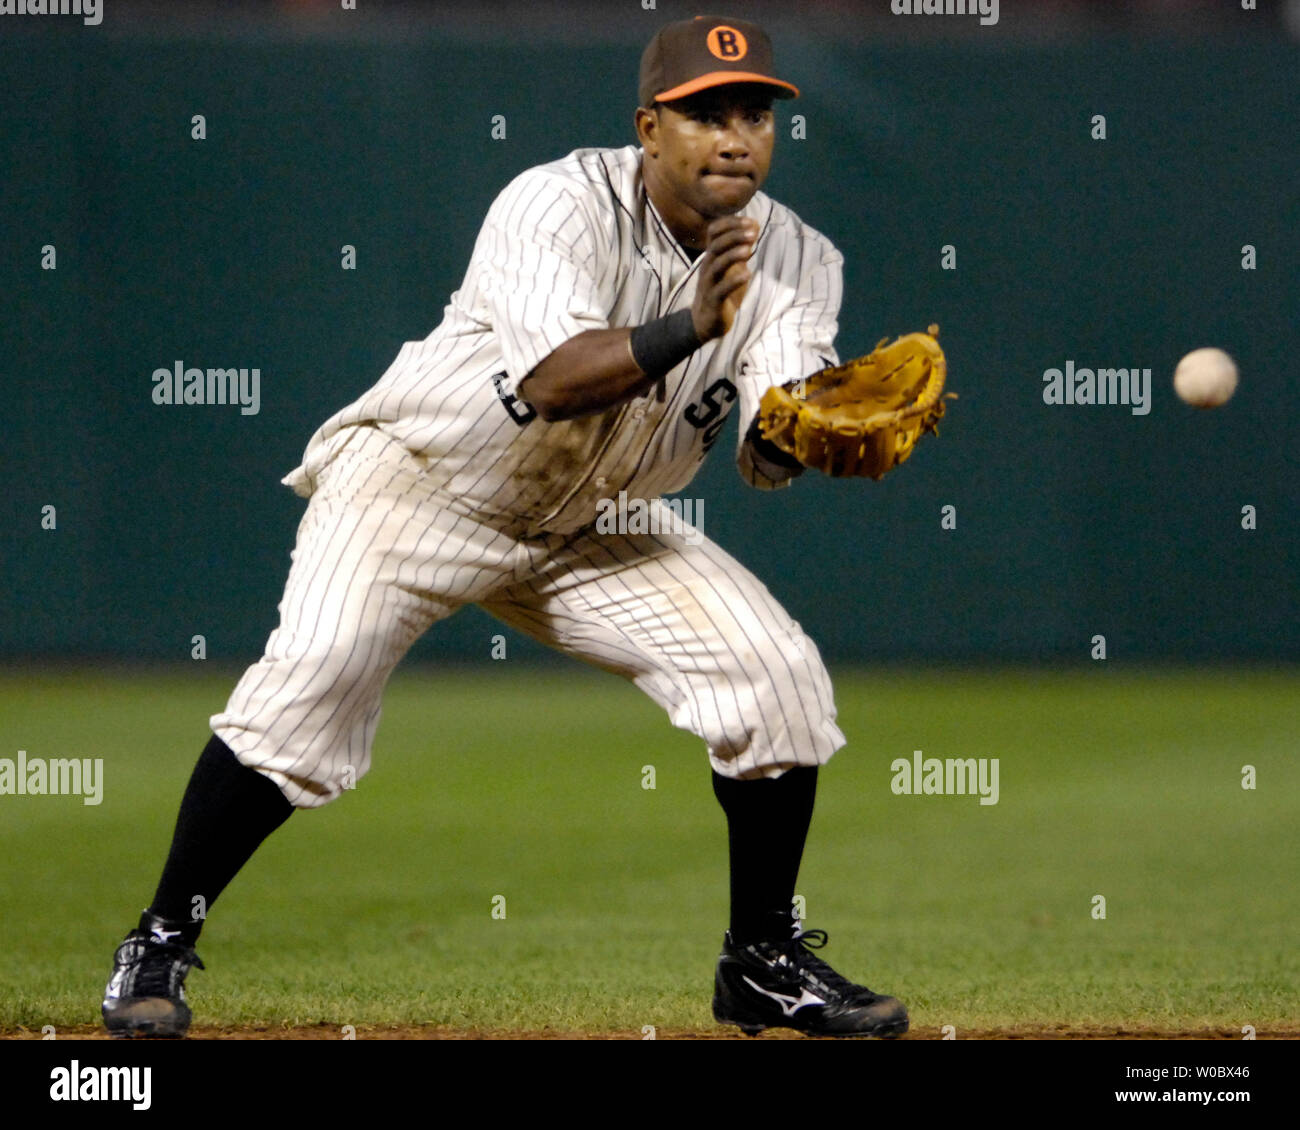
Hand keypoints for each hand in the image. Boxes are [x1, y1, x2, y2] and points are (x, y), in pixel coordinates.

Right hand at [691, 217, 757, 342]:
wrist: (706, 322)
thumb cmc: (722, 291)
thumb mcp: (733, 266)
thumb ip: (742, 248)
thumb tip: (755, 225)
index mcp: (712, 256)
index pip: (714, 232)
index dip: (730, 224)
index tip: (750, 221)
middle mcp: (708, 267)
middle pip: (715, 245)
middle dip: (734, 236)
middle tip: (752, 232)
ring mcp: (709, 284)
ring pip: (716, 265)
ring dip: (733, 255)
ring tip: (749, 250)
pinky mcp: (714, 301)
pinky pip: (721, 289)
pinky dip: (734, 281)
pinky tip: (747, 274)